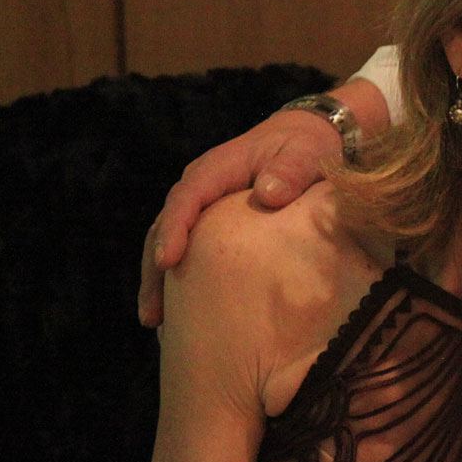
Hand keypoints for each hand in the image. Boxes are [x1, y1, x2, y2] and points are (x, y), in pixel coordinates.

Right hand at [136, 109, 340, 325]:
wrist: (309, 138)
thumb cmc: (307, 146)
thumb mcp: (305, 153)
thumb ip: (290, 171)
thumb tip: (267, 194)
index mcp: (217, 168)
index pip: (186, 199)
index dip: (174, 230)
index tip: (167, 262)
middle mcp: (200, 186)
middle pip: (164, 226)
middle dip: (154, 270)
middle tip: (152, 313)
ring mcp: (202, 205)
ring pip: (167, 242)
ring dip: (159, 281)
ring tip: (155, 322)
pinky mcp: (210, 222)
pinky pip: (188, 250)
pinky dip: (178, 278)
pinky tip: (178, 313)